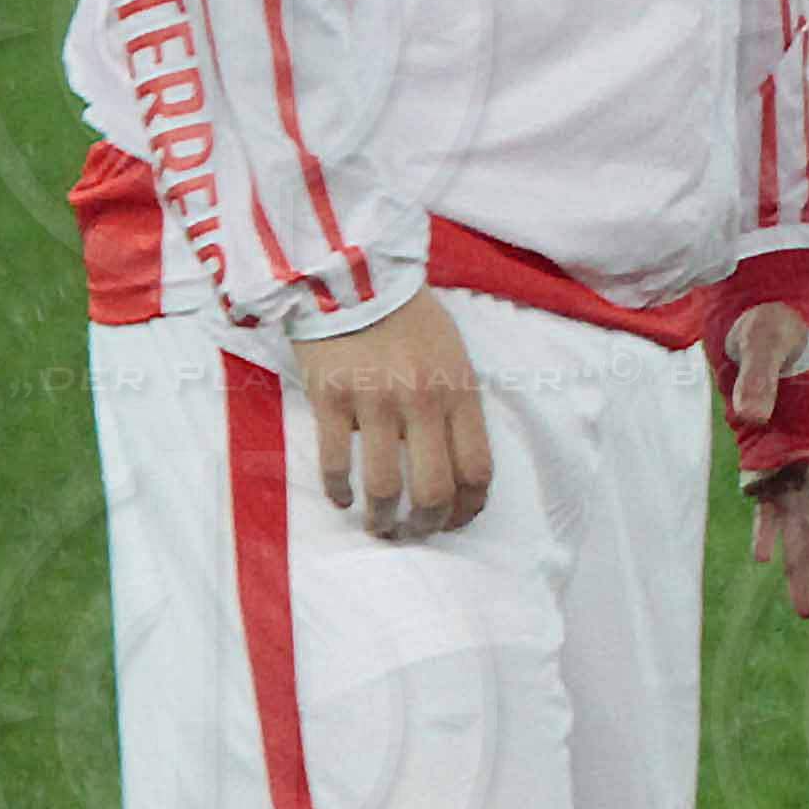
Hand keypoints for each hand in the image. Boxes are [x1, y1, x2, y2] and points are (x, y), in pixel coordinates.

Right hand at [294, 287, 488, 540]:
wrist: (354, 277)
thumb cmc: (409, 319)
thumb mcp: (454, 356)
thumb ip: (457, 406)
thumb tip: (458, 465)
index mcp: (461, 390)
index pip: (478, 469)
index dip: (468, 509)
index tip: (454, 522)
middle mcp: (424, 400)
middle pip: (435, 490)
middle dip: (425, 525)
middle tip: (412, 531)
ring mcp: (376, 401)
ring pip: (385, 487)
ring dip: (382, 520)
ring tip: (378, 525)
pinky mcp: (330, 399)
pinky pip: (336, 464)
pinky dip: (339, 492)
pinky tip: (342, 498)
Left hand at [723, 303, 808, 628]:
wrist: (769, 302)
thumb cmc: (776, 317)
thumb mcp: (765, 341)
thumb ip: (757, 378)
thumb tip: (749, 417)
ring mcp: (788, 454)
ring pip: (796, 524)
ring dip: (800, 566)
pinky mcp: (763, 449)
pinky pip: (766, 501)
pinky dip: (766, 531)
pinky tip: (762, 562)